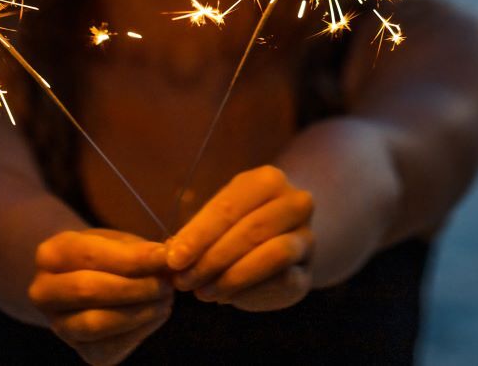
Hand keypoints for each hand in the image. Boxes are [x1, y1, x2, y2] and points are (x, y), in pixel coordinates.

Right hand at [28, 228, 173, 364]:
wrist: (84, 287)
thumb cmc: (105, 257)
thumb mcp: (116, 242)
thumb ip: (137, 250)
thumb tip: (166, 258)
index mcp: (50, 256)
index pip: (91, 256)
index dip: (131, 258)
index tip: (164, 256)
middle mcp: (43, 293)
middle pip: (88, 291)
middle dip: (134, 287)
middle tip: (166, 282)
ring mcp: (60, 327)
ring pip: (96, 324)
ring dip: (139, 312)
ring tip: (165, 299)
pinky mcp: (82, 353)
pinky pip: (110, 348)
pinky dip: (140, 331)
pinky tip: (156, 314)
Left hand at [166, 165, 314, 311]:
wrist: (283, 238)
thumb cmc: (239, 224)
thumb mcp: (218, 219)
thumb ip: (196, 234)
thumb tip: (170, 257)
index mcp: (268, 180)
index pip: (229, 207)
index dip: (198, 235)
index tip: (174, 260)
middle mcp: (295, 203)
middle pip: (252, 230)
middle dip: (212, 259)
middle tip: (184, 281)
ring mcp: (306, 237)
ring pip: (274, 255)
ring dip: (233, 277)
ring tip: (203, 292)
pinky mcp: (307, 271)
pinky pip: (283, 281)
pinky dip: (249, 292)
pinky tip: (226, 297)